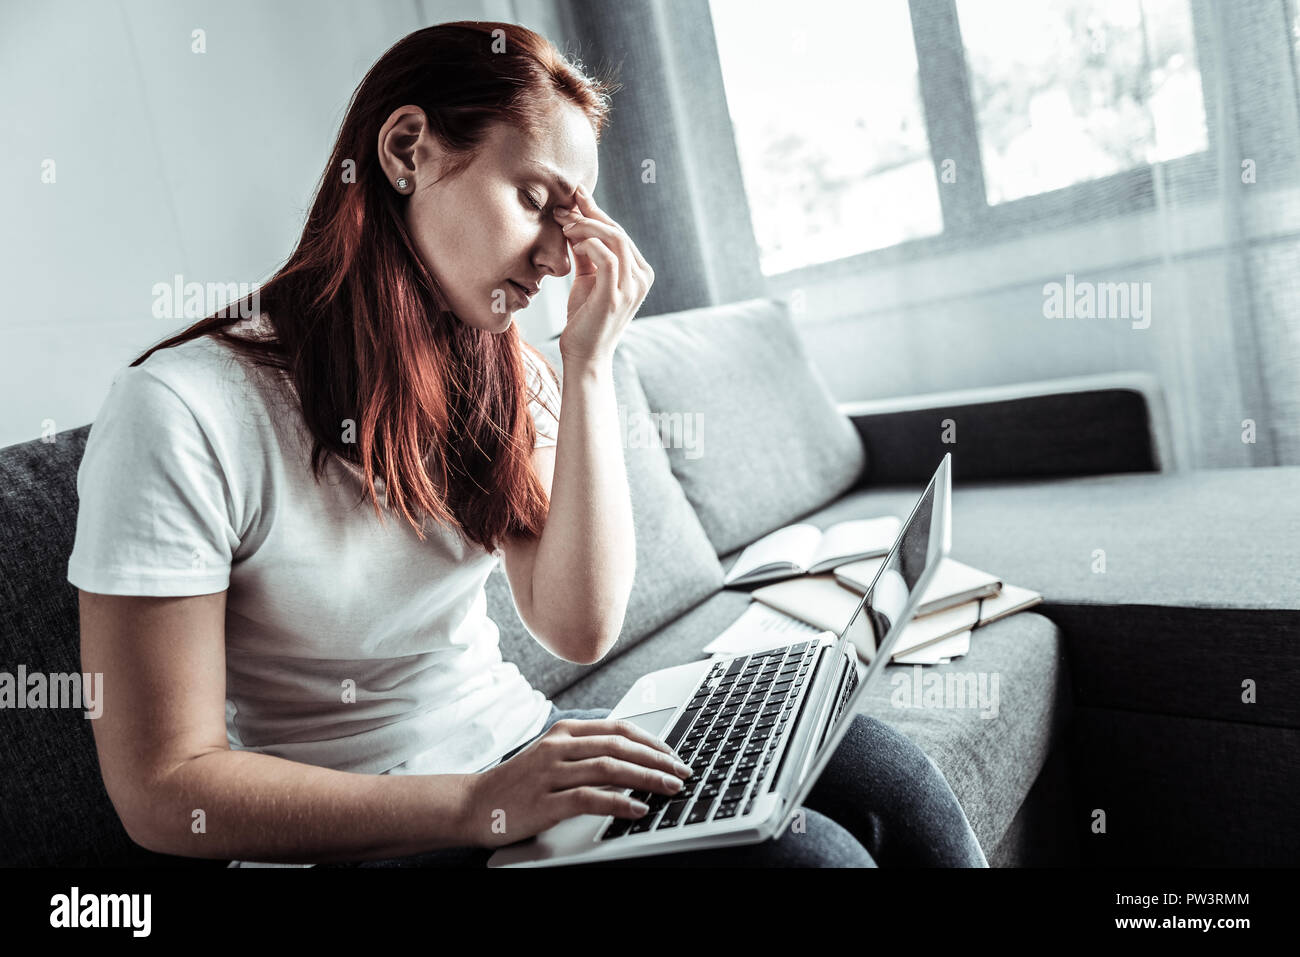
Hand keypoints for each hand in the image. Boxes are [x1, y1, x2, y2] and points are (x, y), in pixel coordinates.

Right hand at [459, 717, 691, 847]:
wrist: (474, 804)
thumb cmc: (518, 783)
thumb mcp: (553, 757)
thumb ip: (587, 753)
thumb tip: (633, 761)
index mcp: (565, 731)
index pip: (619, 729)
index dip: (652, 741)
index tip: (674, 756)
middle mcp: (559, 746)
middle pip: (620, 746)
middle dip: (658, 760)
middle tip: (682, 773)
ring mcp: (551, 773)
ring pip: (610, 768)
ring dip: (647, 779)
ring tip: (669, 789)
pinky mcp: (546, 801)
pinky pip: (590, 798)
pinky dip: (618, 803)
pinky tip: (637, 809)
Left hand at [553, 185, 653, 364]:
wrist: (585, 355)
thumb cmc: (585, 318)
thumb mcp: (588, 279)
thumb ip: (587, 252)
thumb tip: (575, 221)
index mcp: (639, 272)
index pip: (619, 233)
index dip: (596, 211)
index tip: (575, 195)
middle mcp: (642, 277)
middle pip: (617, 232)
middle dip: (588, 214)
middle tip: (562, 208)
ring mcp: (632, 287)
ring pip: (615, 239)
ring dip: (586, 227)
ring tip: (564, 226)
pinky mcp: (616, 296)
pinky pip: (607, 258)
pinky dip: (589, 244)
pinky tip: (573, 243)